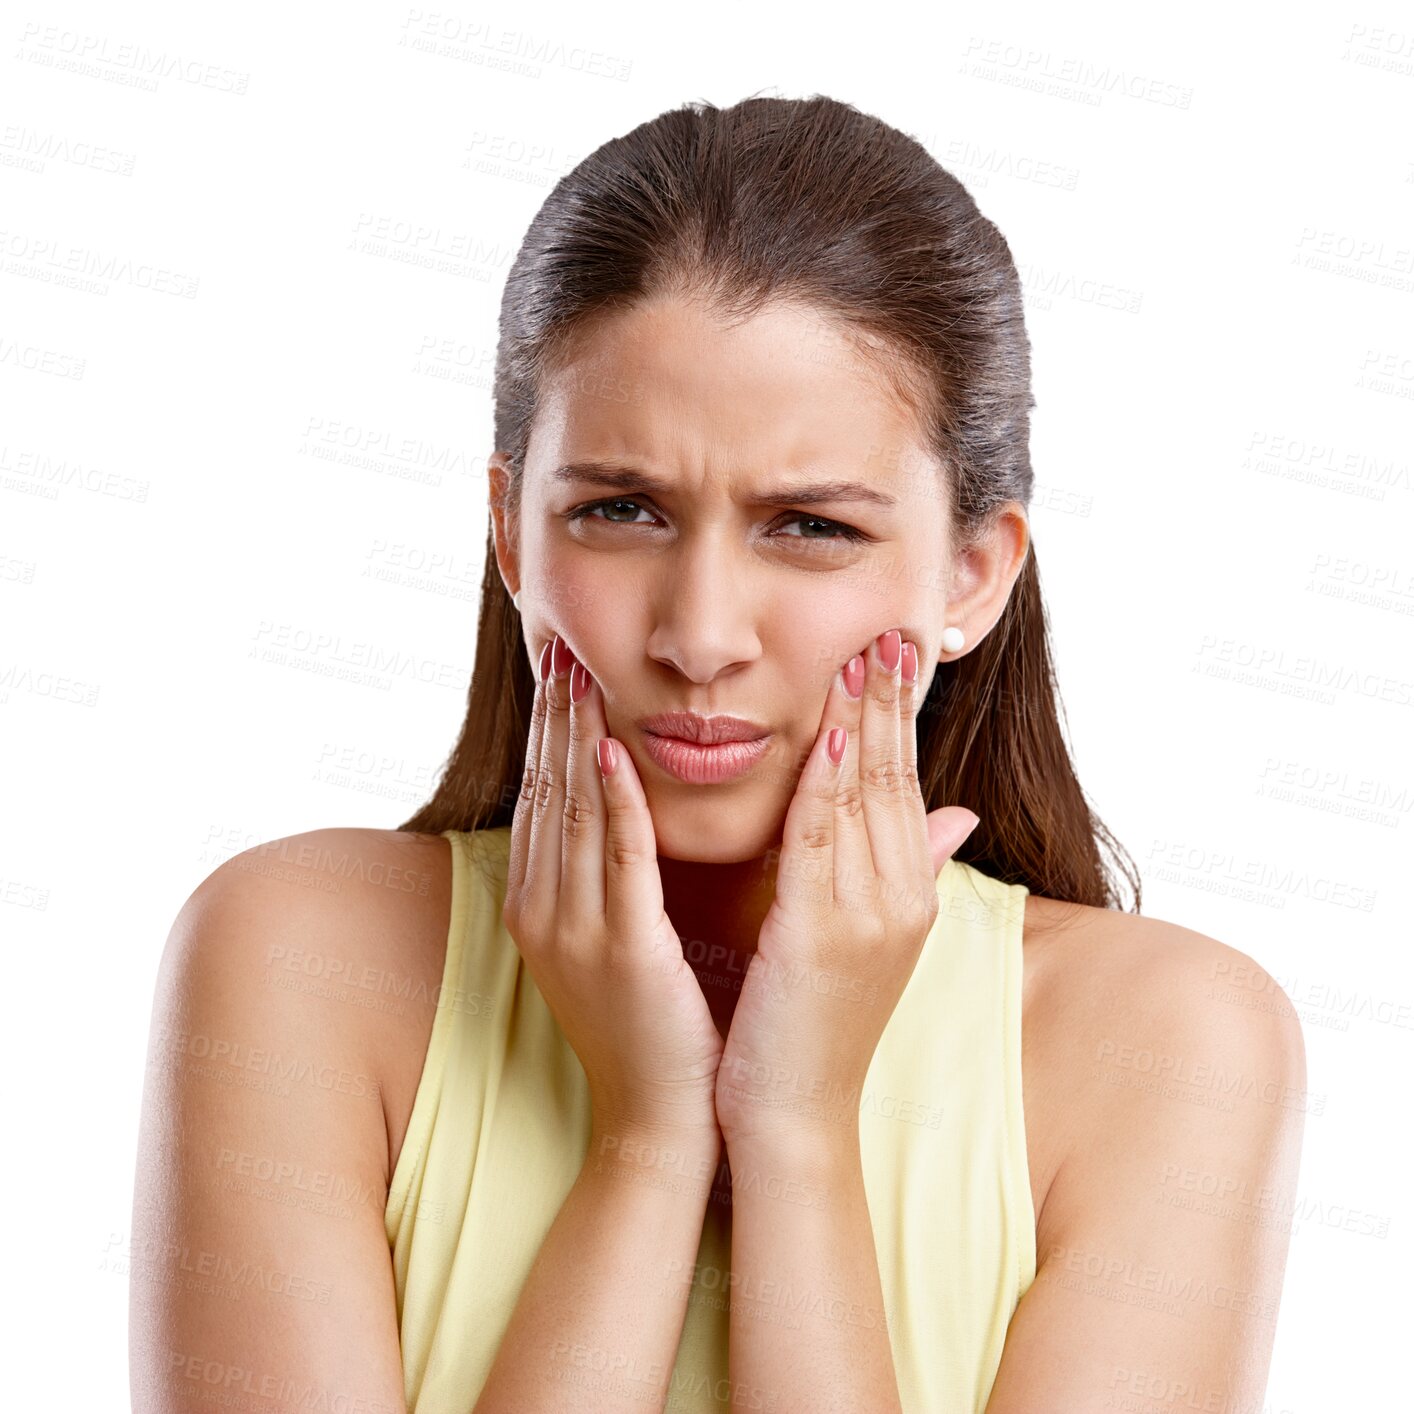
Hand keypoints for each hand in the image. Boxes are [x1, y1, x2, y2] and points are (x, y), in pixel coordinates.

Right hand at [504, 633, 724, 1147]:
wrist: (662, 1118)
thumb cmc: (654, 1025)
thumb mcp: (621, 938)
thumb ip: (618, 873)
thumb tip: (627, 811)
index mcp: (541, 906)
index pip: (542, 798)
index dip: (548, 732)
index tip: (561, 672)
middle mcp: (544, 911)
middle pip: (547, 792)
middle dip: (553, 718)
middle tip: (562, 651)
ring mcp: (575, 931)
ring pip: (576, 812)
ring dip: (578, 738)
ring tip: (582, 675)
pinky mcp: (623, 950)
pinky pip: (618, 859)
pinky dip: (615, 801)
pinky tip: (614, 751)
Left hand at [714, 628, 980, 1150]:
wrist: (793, 1117)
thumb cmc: (812, 1024)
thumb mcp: (864, 939)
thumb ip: (902, 868)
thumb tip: (957, 815)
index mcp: (904, 895)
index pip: (902, 785)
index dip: (896, 719)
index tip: (891, 656)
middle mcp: (898, 899)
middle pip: (893, 780)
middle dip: (888, 704)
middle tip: (887, 634)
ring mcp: (867, 919)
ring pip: (865, 801)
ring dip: (860, 725)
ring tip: (859, 659)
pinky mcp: (822, 938)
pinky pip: (822, 846)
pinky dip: (823, 789)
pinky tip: (824, 740)